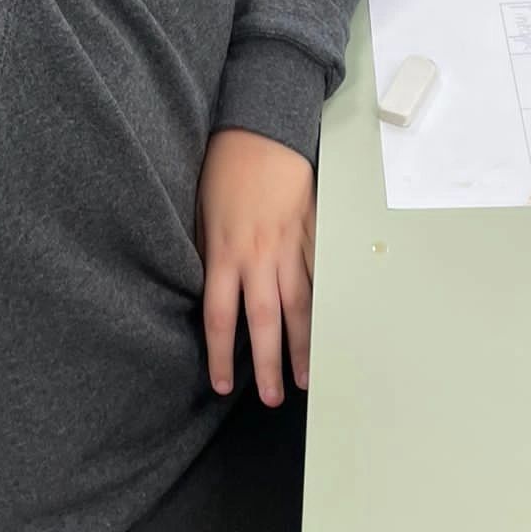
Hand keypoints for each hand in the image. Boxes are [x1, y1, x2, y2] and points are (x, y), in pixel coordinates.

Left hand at [197, 126, 315, 406]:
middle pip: (264, 322)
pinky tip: (330, 330)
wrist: (260, 132)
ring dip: (304, 345)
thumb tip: (209, 291)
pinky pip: (319, 278)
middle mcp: (258, 256)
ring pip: (299, 306)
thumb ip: (207, 255)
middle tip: (274, 399)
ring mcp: (289, 247)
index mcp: (223, 253)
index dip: (221, 355)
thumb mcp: (200, 213)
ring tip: (308, 377)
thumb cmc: (223, 169)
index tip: (221, 384)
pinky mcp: (311, 234)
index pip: (221, 317)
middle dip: (270, 364)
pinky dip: (325, 307)